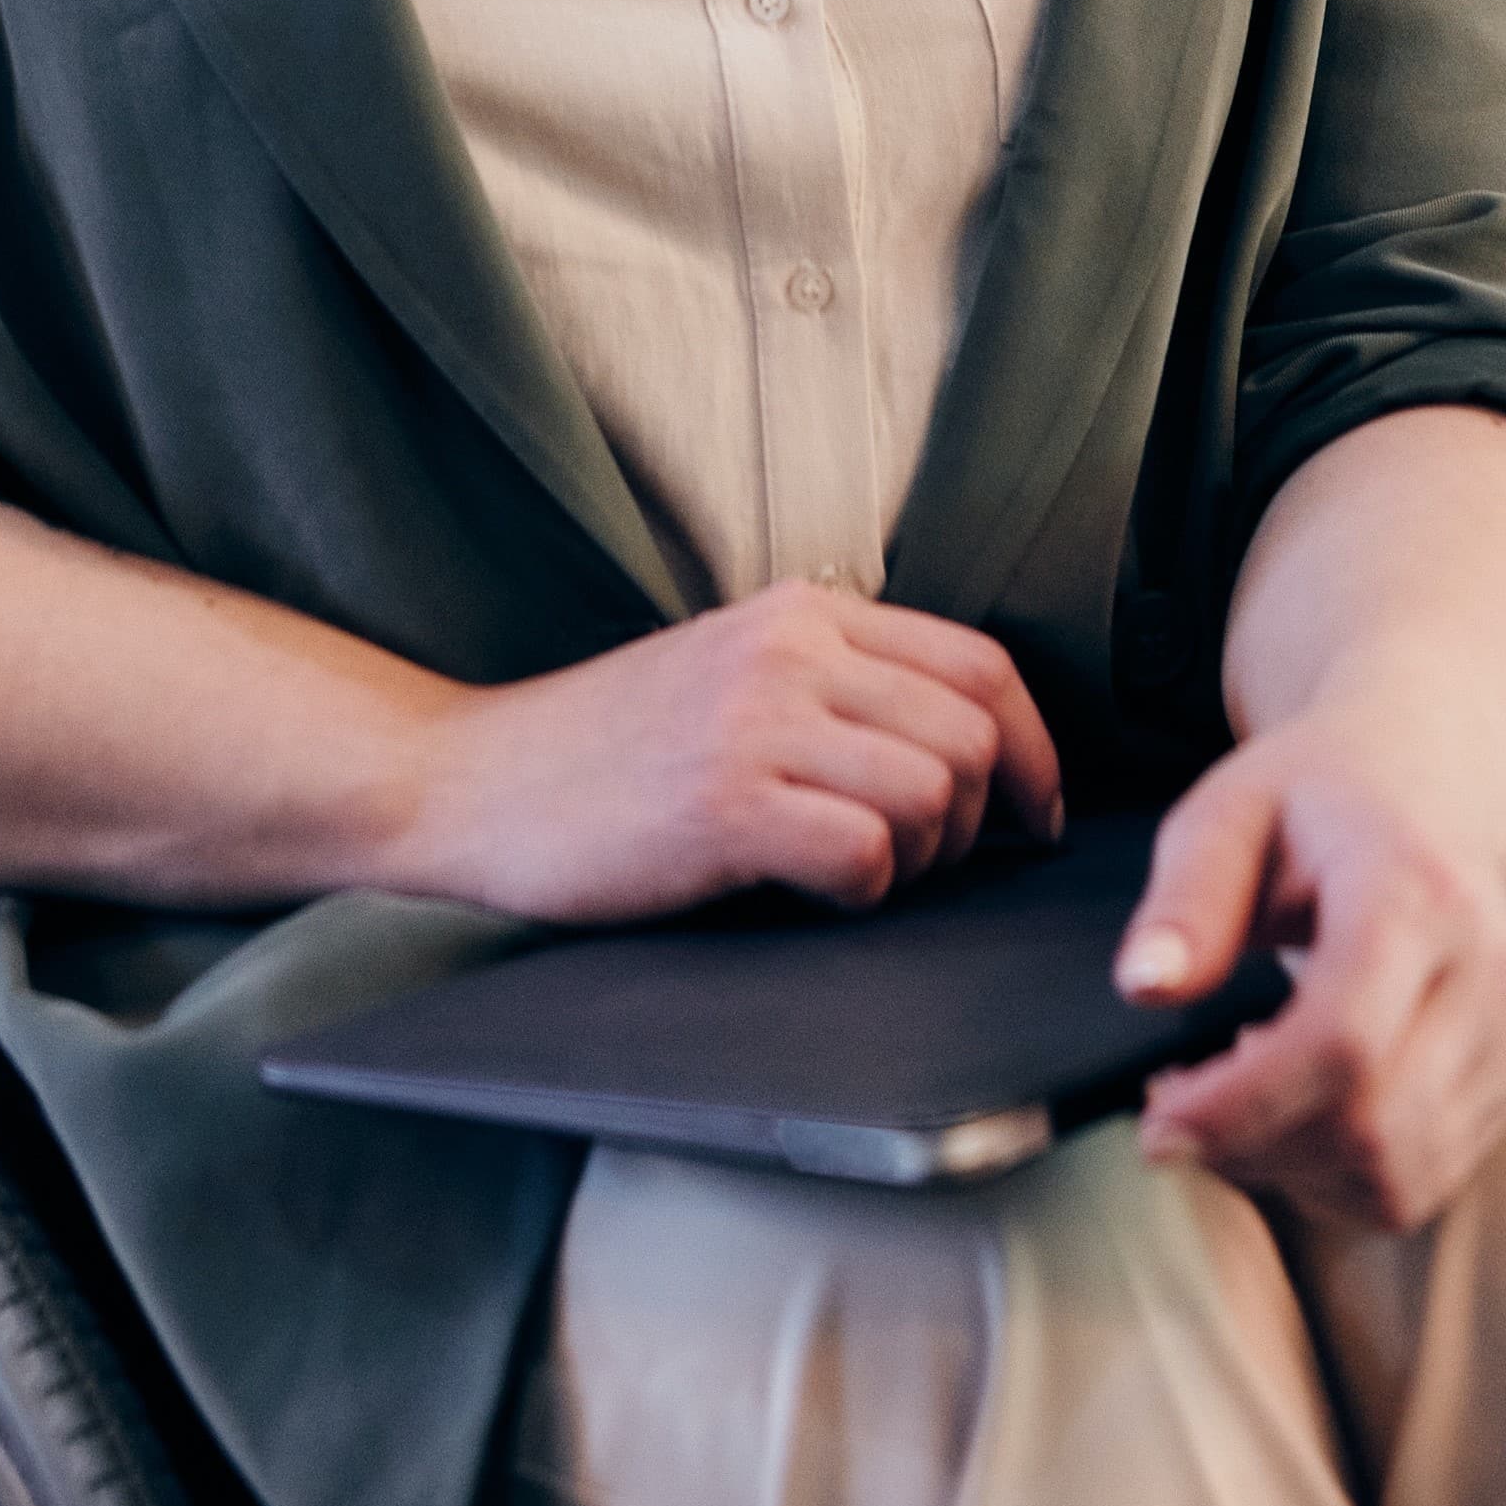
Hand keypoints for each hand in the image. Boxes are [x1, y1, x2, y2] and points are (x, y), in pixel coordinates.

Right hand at [407, 580, 1063, 924]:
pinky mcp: (725, 804)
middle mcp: (790, 650)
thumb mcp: (729, 672)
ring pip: (935, 791)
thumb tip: (965, 750)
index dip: (1034, 748)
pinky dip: (866, 891)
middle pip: (972, 733)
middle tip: (935, 865)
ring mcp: (755, 722)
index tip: (1034, 813)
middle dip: (982, 819)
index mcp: (802, 613)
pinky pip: (867, 853)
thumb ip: (832, 683)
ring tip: (864, 876)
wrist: (471, 779)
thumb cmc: (604, 750)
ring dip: (926, 858)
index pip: (979, 663)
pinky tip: (813, 892)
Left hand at [1111, 719, 1505, 1231]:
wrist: (1429, 786)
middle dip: (1252, 1147)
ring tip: (1229, 1102)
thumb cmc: (1319, 798)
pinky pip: (1418, 1184)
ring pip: (1397, 1176)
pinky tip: (1289, 1112)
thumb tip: (1144, 987)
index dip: (1242, 1104)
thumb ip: (1187, 898)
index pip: (1341, 1039)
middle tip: (1172, 1112)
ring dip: (1291, 1169)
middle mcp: (1484, 976)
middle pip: (1373, 1126)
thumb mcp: (1231, 811)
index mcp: (1414, 893)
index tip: (1158, 1117)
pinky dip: (1335, 1177)